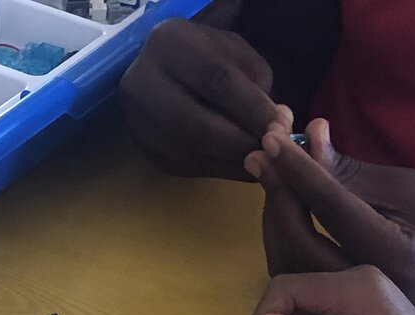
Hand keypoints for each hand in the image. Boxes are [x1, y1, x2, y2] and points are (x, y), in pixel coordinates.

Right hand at [120, 1, 291, 180]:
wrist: (165, 68)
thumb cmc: (208, 56)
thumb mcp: (237, 54)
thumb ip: (257, 85)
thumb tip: (276, 127)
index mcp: (168, 42)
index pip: (215, 80)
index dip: (251, 109)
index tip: (281, 128)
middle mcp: (139, 80)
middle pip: (193, 124)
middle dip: (238, 143)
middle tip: (270, 153)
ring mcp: (133, 117)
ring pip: (184, 151)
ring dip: (228, 163)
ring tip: (260, 162)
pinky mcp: (138, 144)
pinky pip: (178, 165)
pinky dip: (213, 171)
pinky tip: (238, 167)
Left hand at [247, 121, 414, 305]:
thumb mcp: (410, 186)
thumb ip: (351, 172)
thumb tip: (306, 139)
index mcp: (392, 258)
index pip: (330, 210)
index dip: (298, 171)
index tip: (272, 138)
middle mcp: (366, 287)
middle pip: (297, 244)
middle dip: (276, 194)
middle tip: (263, 149)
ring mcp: (353, 302)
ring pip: (290, 260)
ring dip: (274, 211)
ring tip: (270, 165)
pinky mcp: (343, 302)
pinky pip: (299, 268)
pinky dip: (284, 230)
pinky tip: (281, 195)